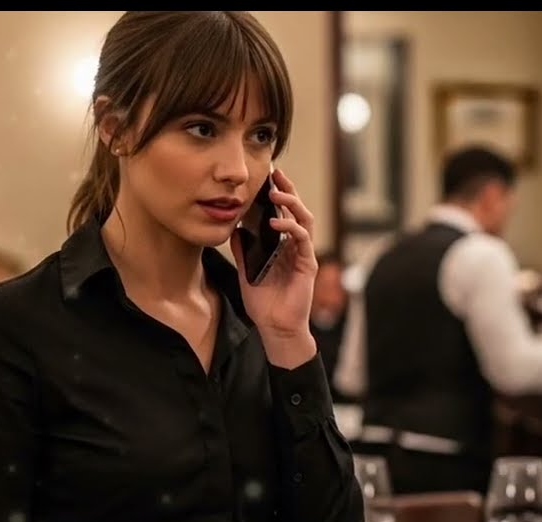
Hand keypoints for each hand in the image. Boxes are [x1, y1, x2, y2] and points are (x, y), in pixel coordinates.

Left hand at [231, 168, 317, 367]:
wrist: (275, 327)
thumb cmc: (264, 302)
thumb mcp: (247, 271)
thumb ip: (243, 250)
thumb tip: (234, 229)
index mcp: (282, 245)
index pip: (283, 213)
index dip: (277, 195)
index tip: (266, 178)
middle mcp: (295, 246)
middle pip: (297, 210)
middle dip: (288, 190)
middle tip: (276, 174)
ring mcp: (303, 254)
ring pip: (304, 219)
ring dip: (292, 203)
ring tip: (276, 194)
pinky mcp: (308, 264)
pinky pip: (303, 239)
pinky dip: (291, 228)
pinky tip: (277, 223)